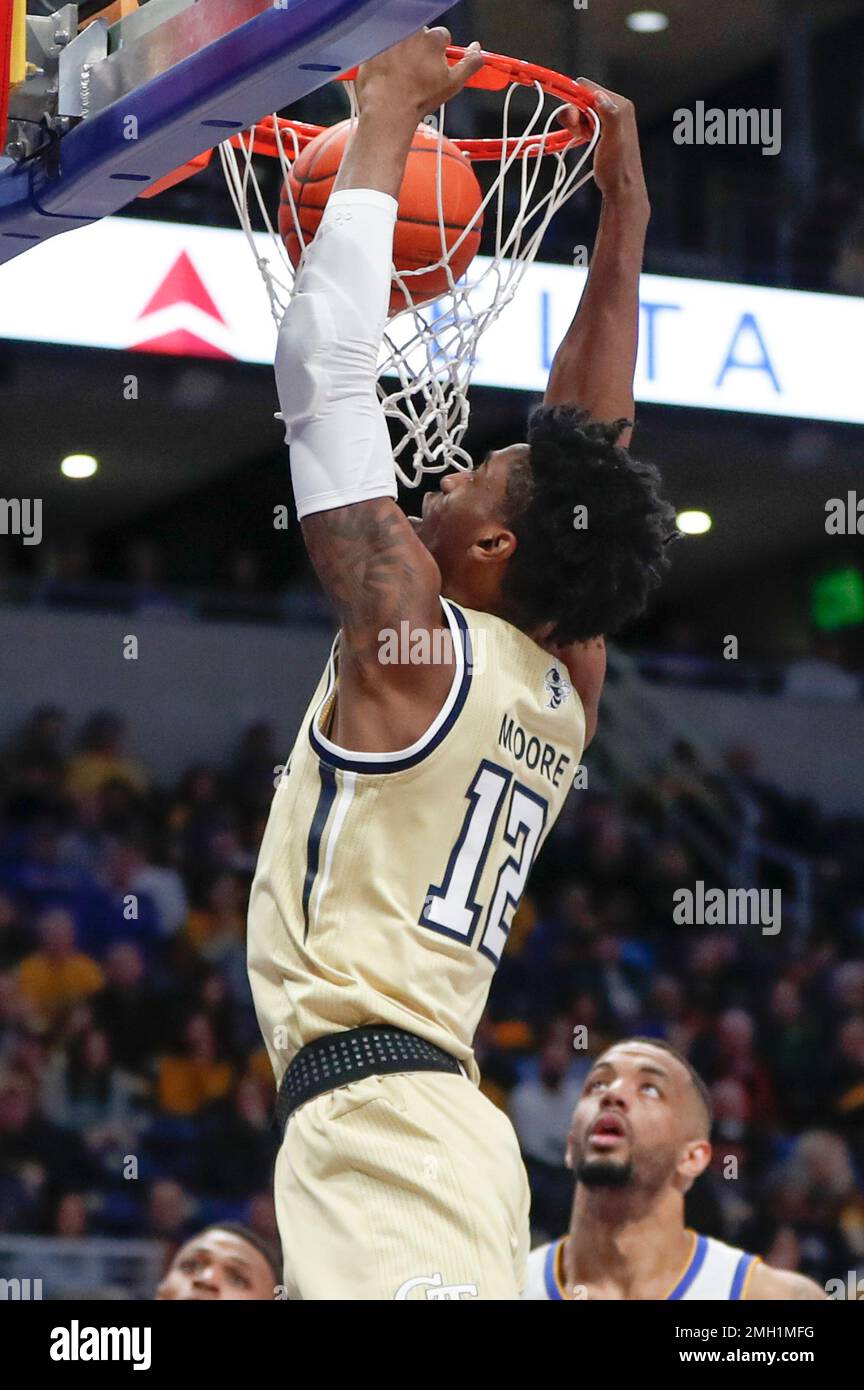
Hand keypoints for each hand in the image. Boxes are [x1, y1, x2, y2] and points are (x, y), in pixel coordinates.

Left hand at [356, 27, 484, 121]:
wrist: (388, 110)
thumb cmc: (419, 99)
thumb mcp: (453, 84)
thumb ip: (470, 64)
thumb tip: (478, 50)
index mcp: (433, 39)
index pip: (441, 37)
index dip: (439, 52)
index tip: (434, 65)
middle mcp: (412, 32)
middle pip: (420, 36)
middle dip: (419, 49)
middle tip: (416, 72)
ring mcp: (391, 37)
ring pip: (402, 39)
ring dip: (402, 51)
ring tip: (401, 74)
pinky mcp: (373, 45)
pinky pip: (382, 46)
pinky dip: (384, 57)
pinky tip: (387, 73)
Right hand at [563, 78, 648, 210]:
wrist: (621, 188)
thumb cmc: (617, 169)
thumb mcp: (614, 140)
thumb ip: (610, 115)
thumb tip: (599, 96)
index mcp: (619, 105)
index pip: (588, 87)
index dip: (575, 101)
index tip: (574, 121)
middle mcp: (615, 107)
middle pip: (582, 96)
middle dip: (575, 113)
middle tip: (579, 133)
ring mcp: (609, 117)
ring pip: (581, 108)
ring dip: (576, 122)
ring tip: (583, 137)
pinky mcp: (603, 127)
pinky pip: (584, 119)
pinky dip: (580, 127)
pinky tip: (585, 139)